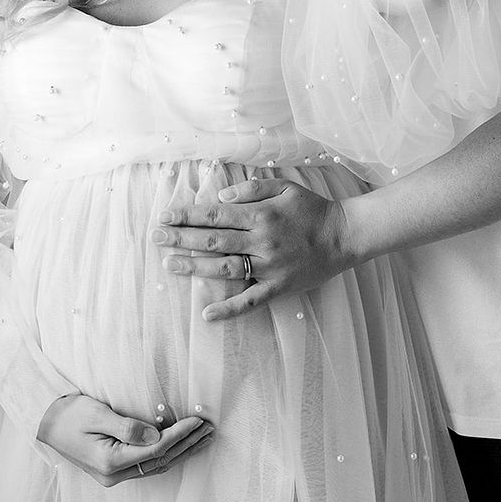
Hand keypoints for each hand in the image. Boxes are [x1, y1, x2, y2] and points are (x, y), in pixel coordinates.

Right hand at [36, 393, 213, 485]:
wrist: (45, 423)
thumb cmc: (69, 415)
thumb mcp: (97, 414)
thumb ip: (127, 426)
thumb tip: (156, 435)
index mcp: (110, 462)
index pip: (155, 449)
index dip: (180, 435)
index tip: (198, 421)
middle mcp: (114, 475)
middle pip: (161, 460)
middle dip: (187, 445)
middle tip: (210, 429)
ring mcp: (114, 476)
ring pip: (157, 465)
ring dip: (182, 451)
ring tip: (204, 438)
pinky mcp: (114, 470)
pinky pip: (148, 464)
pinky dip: (168, 454)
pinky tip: (182, 446)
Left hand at [152, 178, 359, 322]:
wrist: (344, 236)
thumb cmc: (312, 209)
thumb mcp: (284, 187)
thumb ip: (251, 189)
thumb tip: (219, 195)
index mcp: (260, 215)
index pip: (215, 215)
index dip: (187, 216)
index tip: (164, 217)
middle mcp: (261, 241)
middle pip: (213, 240)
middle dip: (181, 238)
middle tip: (156, 238)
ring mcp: (269, 266)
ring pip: (224, 268)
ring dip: (194, 267)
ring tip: (169, 265)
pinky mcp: (278, 287)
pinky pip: (250, 301)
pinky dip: (229, 310)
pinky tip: (206, 315)